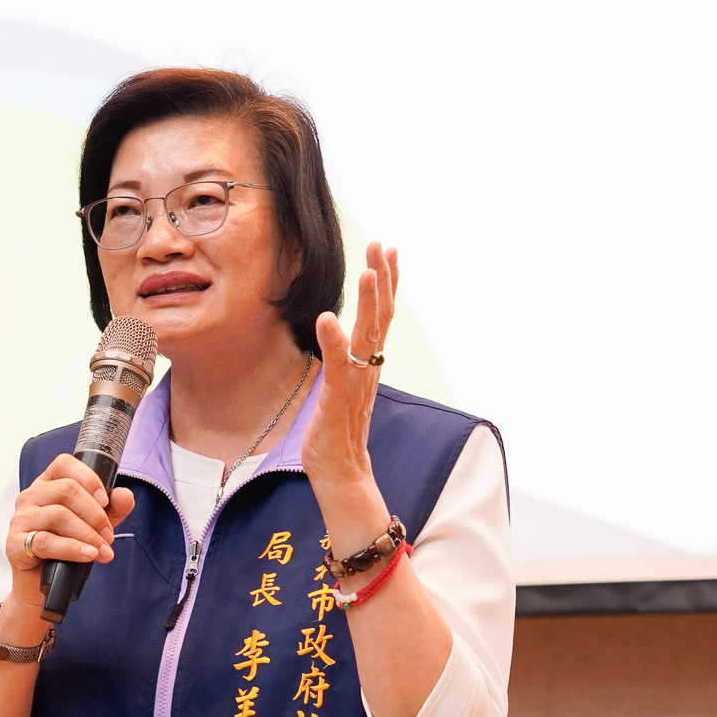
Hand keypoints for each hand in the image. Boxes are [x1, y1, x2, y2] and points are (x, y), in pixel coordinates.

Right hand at [5, 454, 135, 618]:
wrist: (43, 586)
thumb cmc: (66, 550)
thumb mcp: (95, 526)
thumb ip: (112, 509)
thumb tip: (125, 495)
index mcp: (47, 485)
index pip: (64, 464)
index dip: (89, 479)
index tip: (105, 500)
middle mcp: (30, 496)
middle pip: (67, 490)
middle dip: (95, 514)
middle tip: (108, 536)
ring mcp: (20, 519)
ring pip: (59, 515)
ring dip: (88, 534)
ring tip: (102, 551)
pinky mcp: (15, 544)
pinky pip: (46, 541)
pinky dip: (72, 548)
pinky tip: (88, 555)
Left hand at [303, 242, 397, 486]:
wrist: (341, 470)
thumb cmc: (338, 429)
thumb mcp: (343, 384)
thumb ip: (347, 358)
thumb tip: (342, 335)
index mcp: (370, 363)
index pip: (383, 316)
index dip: (387, 283)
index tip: (388, 251)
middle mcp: (370, 368)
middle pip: (382, 316)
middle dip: (383, 279)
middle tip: (382, 246)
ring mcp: (357, 381)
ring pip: (369, 335)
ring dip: (370, 302)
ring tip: (368, 272)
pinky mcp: (340, 396)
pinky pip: (340, 364)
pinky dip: (335, 340)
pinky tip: (328, 317)